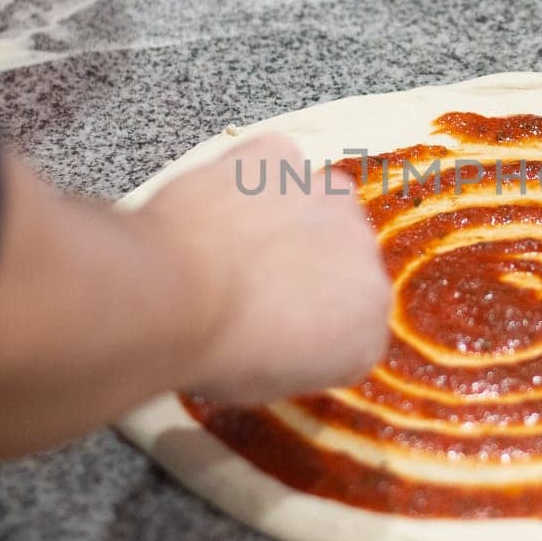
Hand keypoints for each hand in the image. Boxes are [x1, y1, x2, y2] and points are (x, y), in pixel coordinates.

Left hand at [137, 133, 391, 403]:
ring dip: (286, 217)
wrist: (173, 295)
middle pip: (339, 255)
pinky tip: (218, 204)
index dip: (313, 323)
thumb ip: (299, 348)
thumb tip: (280, 331)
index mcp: (368, 319)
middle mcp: (364, 253)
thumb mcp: (269, 382)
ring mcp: (327, 196)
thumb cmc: (217, 351)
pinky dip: (251, 176)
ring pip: (314, 202)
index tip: (278, 330)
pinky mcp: (282, 159)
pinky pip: (273, 163)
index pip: (353, 321)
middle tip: (251, 287)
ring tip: (231, 243)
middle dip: (305, 265)